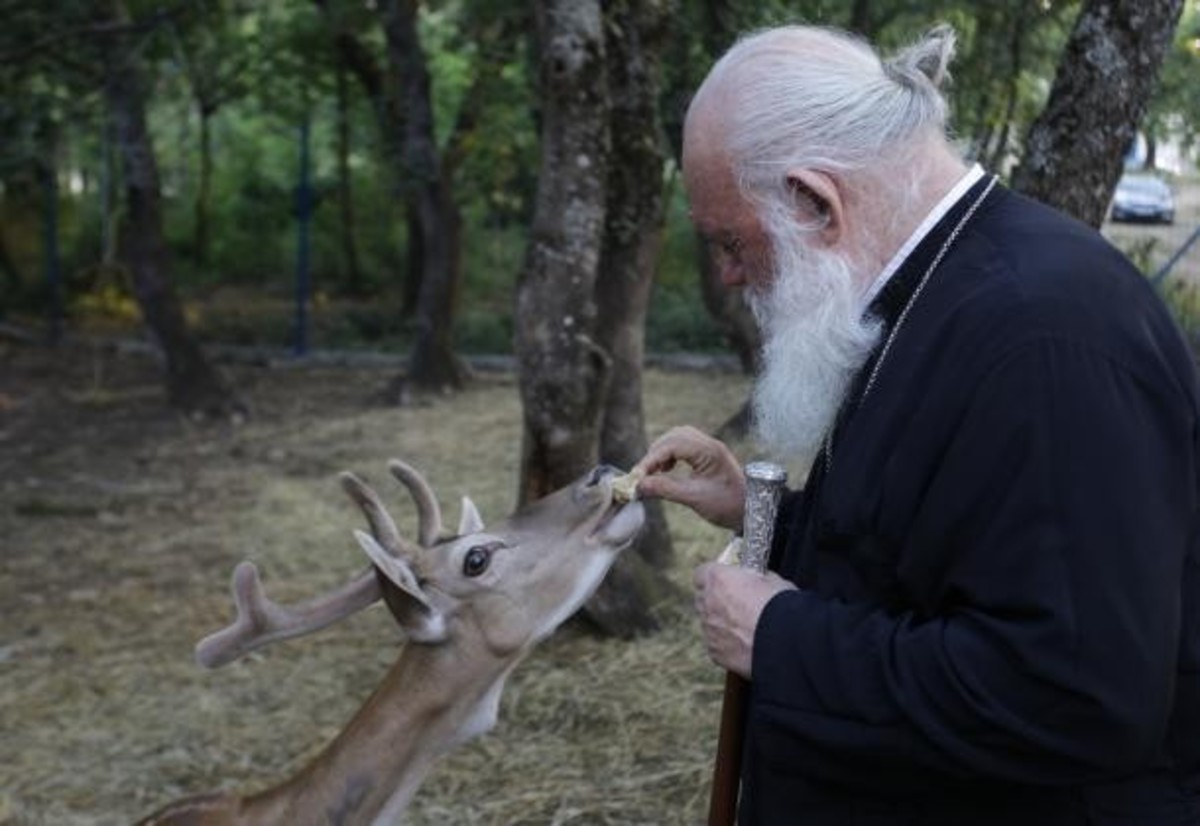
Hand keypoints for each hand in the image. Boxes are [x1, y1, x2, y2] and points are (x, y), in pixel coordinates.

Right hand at [631, 426, 744, 529]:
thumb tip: (639, 486)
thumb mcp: (694, 499)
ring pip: (677, 439)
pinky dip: (671, 455)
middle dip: (654, 454)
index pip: (671, 445)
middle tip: (642, 475)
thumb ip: (665, 489)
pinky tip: (667, 470)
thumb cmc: (728, 505)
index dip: (651, 459)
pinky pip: (684, 446)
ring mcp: (709, 448)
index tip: (637, 476)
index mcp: (708, 451)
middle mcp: (709, 444)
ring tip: (653, 472)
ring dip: (662, 452)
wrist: (754, 510)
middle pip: (673, 437)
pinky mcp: (708, 455)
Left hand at [693, 561, 795, 678]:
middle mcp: (708, 604)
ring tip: (745, 627)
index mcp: (718, 580)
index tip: (726, 579)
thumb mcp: (773, 580)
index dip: (715, 576)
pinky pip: (715, 644)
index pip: (702, 573)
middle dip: (715, 599)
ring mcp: (709, 630)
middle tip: (736, 603)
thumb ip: (755, 578)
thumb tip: (754, 580)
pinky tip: (746, 644)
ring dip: (720, 622)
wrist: (785, 643)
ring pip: (708, 622)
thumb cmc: (781, 607)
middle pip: (702, 598)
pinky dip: (726, 644)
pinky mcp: (715, 652)